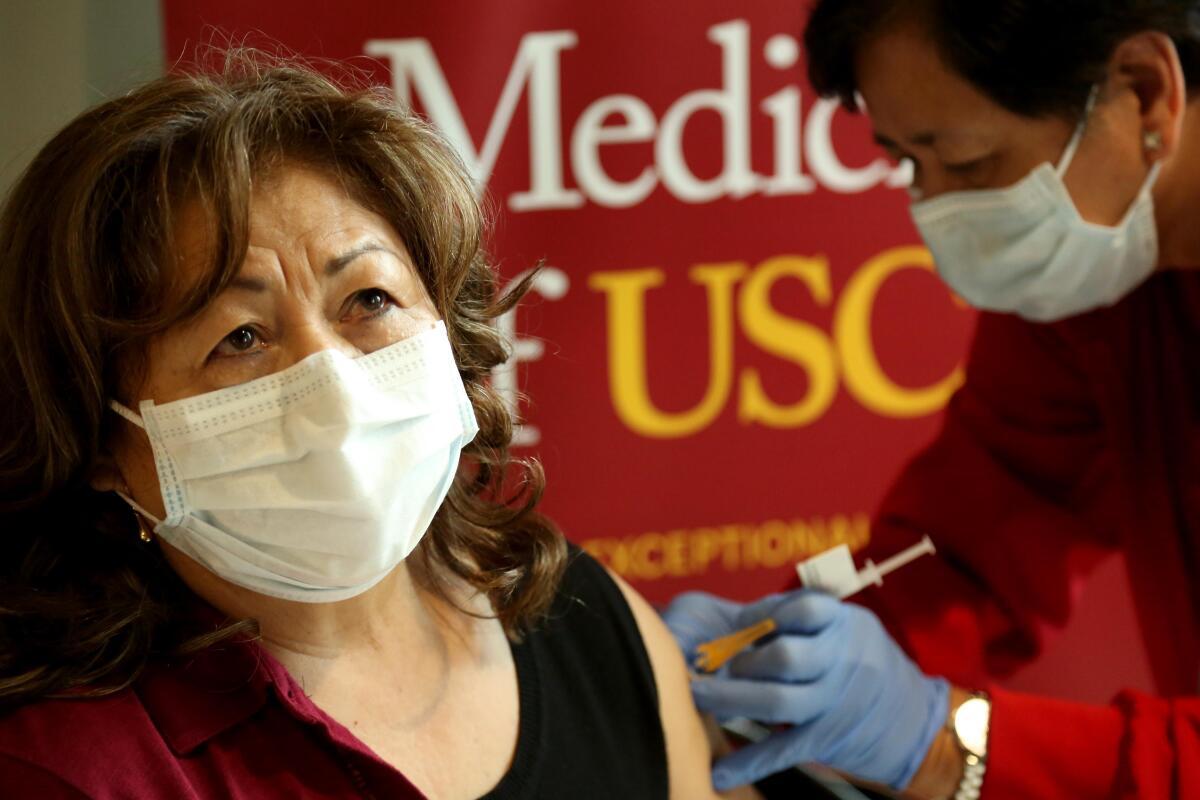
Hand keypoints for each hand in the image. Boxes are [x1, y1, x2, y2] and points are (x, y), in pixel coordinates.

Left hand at [661, 590, 947, 791]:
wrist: (917, 720)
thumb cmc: (865, 664)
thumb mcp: (848, 629)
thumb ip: (805, 621)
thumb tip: (740, 624)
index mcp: (846, 625)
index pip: (803, 608)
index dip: (762, 614)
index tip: (736, 624)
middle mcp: (843, 662)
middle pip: (786, 658)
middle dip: (743, 661)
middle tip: (717, 664)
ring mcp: (836, 703)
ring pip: (778, 702)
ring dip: (731, 700)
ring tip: (700, 697)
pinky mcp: (829, 739)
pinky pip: (784, 751)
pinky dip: (749, 762)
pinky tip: (719, 773)